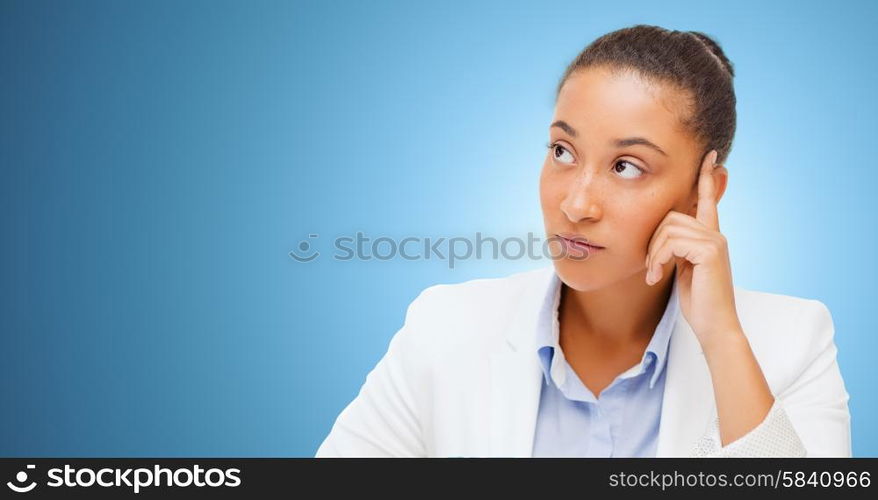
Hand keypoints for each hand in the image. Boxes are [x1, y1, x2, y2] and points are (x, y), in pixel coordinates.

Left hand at [645, 150, 740, 347]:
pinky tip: (657, 277)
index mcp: (709, 237)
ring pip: (667, 229)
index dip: (706, 178)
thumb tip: (664, 236)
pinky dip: (658, 259)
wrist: (714, 326)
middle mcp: (715, 234)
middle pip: (670, 217)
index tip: (709, 156)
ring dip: (652, 254)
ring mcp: (715, 241)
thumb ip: (678, 249)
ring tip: (653, 275)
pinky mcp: (710, 250)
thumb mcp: (683, 269)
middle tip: (650, 269)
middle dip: (652, 242)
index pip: (707, 200)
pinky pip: (671, 242)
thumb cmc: (699, 302)